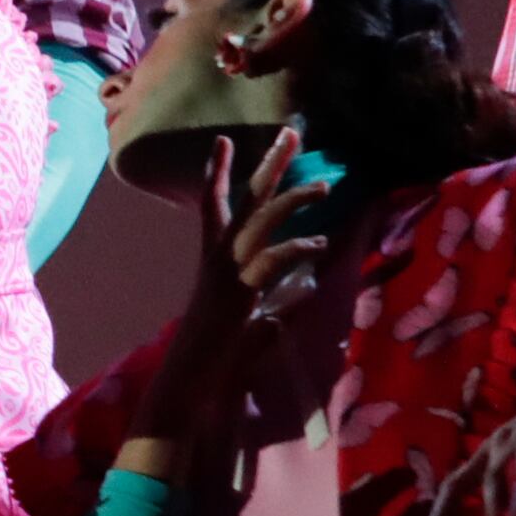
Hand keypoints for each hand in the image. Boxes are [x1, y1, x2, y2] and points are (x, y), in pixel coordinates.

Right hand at [144, 131, 327, 437]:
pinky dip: (295, 250)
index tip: (225, 139)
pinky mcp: (238, 293)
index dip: (219, 172)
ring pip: (259, 222)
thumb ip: (280, 303)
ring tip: (323, 186)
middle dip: (268, 164)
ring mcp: (226, 272)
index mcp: (216, 261)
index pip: (216, 205)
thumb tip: (305, 290)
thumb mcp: (256, 324)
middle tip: (291, 132)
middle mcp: (217, 258)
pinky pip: (269, 262)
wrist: (193, 383)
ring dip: (292, 200)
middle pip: (244, 199)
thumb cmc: (219, 358)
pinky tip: (318, 245)